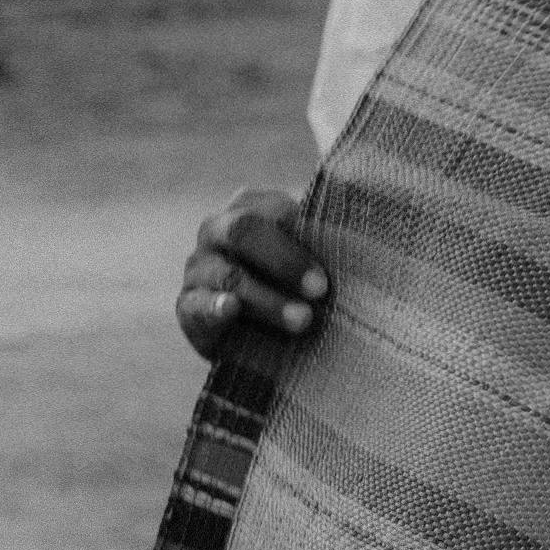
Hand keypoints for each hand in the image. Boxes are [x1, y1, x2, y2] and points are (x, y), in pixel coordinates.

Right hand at [176, 186, 329, 361]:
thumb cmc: (300, 289)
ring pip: (230, 275)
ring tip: (303, 321)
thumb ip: (326, 238)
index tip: (333, 268)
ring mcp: (198, 267)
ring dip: (268, 299)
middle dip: (286, 261)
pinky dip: (215, 307)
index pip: (274, 209)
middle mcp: (218, 230)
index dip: (304, 235)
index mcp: (250, 208)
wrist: (268, 341)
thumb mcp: (315, 261)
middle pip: (244, 231)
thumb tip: (362, 220)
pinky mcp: (187, 306)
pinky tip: (231, 309)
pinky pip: (197, 304)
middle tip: (321, 290)